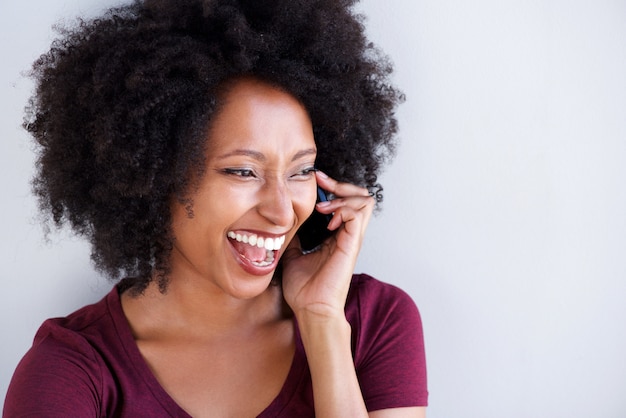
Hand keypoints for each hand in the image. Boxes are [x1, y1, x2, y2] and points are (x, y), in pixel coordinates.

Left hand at [281, 171, 374, 318]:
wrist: (309, 309)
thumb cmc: (303, 288)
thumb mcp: (293, 253)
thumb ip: (295, 236)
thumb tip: (286, 222)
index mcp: (337, 235)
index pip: (346, 200)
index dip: (333, 187)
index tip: (315, 179)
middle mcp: (348, 234)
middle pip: (361, 196)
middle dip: (341, 184)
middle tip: (321, 181)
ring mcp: (351, 239)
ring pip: (365, 201)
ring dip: (344, 196)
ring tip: (324, 206)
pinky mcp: (351, 245)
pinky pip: (357, 215)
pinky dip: (343, 210)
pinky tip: (327, 220)